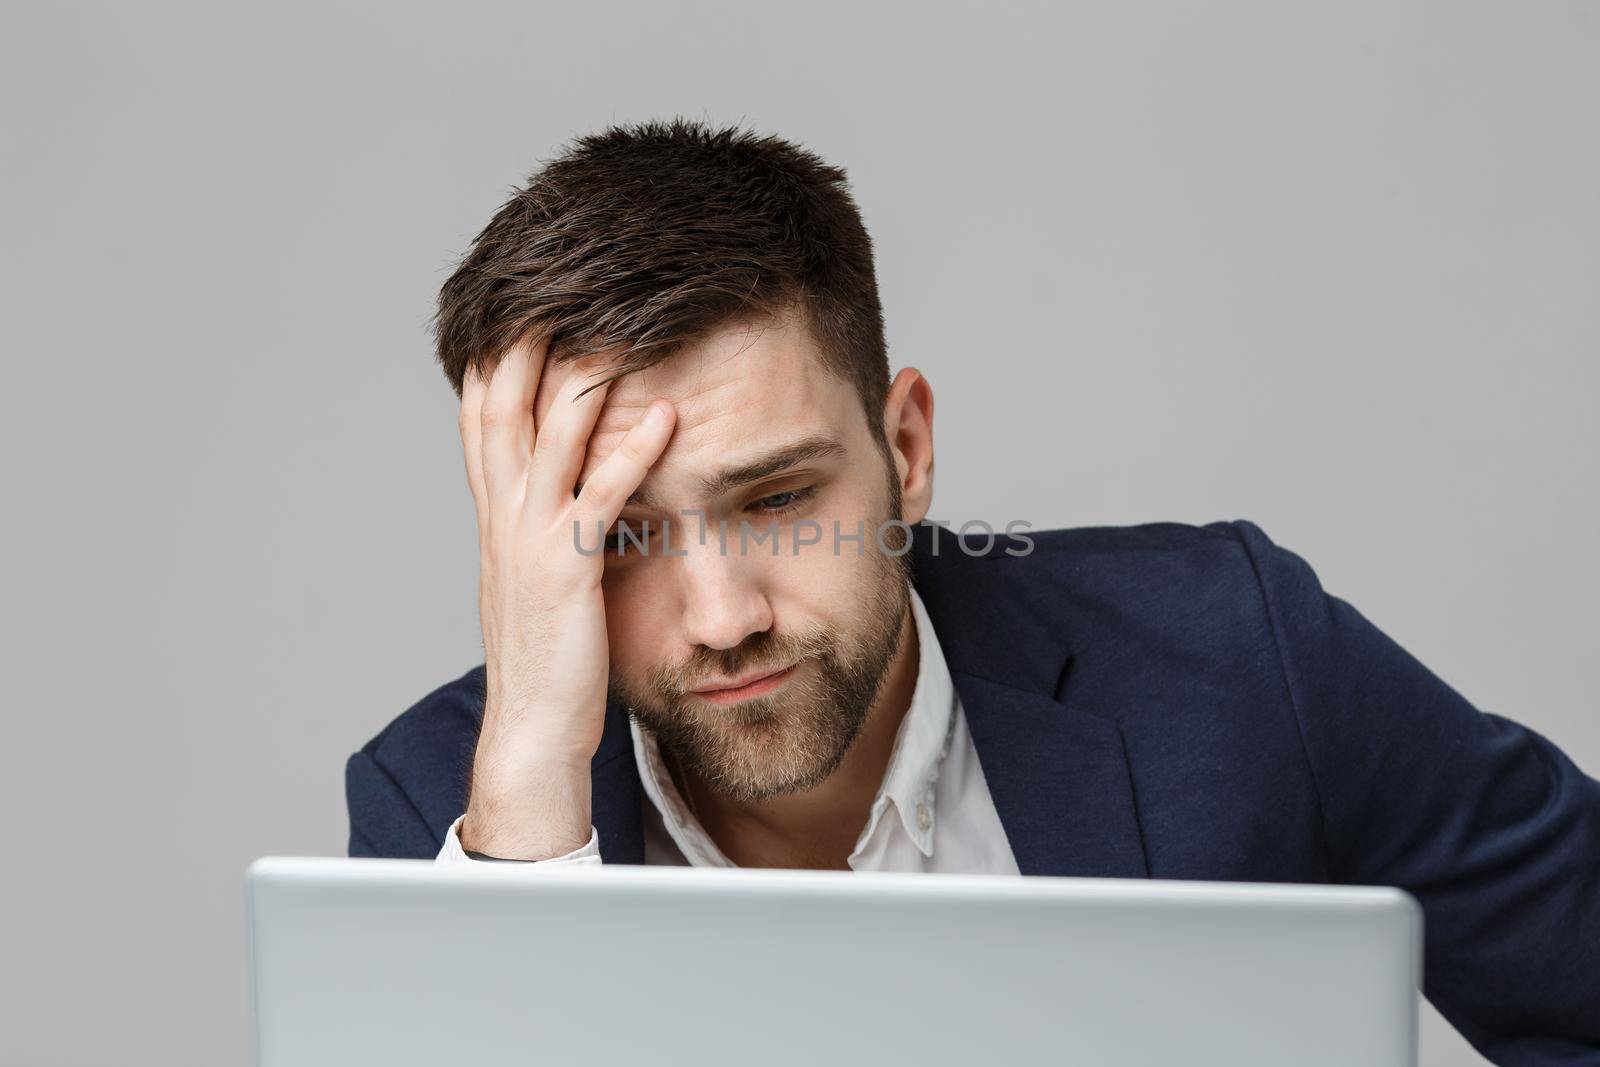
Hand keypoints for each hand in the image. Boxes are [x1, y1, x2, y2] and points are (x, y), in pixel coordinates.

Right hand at [456, 335, 675, 858]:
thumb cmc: (551, 658)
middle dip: (528, 336)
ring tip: (620, 321)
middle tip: (560, 278)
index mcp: (497, 514)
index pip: (483, 412)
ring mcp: (531, 541)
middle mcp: (503, 516)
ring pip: (549, 436)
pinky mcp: (568, 573)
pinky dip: (633, 452)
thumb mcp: (538, 577)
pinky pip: (601, 498)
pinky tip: (667, 416)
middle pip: (503, 402)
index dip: (498, 350)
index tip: (524, 297)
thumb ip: (547, 525)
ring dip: (585, 374)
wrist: (534, 732)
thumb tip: (566, 485)